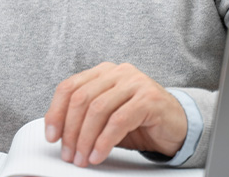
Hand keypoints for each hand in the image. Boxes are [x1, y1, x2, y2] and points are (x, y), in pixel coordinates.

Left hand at [44, 62, 186, 166]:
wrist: (177, 126)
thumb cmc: (139, 121)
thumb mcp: (107, 116)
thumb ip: (85, 117)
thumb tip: (58, 133)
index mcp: (102, 72)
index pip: (69, 87)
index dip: (56, 112)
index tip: (51, 135)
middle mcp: (117, 72)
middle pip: (81, 99)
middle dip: (70, 130)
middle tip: (68, 153)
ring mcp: (134, 82)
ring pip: (98, 110)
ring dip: (85, 138)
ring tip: (82, 158)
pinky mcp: (149, 99)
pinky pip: (118, 121)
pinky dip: (104, 141)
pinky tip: (98, 154)